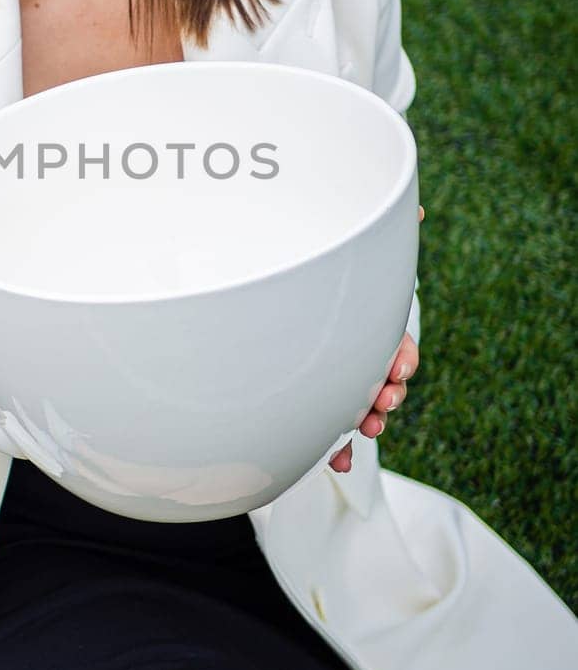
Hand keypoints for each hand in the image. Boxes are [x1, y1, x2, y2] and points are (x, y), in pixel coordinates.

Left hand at [328, 204, 423, 473]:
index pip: (396, 344)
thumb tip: (412, 207)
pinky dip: (334, 447)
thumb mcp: (342, 254)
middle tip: (382, 402)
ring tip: (365, 429)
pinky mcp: (313, 403)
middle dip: (387, 394)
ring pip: (360, 407)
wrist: (258, 301)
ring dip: (367, 421)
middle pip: (382, 380)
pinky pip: (328, 430)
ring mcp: (336, 380)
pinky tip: (334, 462)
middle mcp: (355, 354)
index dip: (401, 358)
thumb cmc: (309, 274)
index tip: (397, 370)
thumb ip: (378, 233)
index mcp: (366, 325)